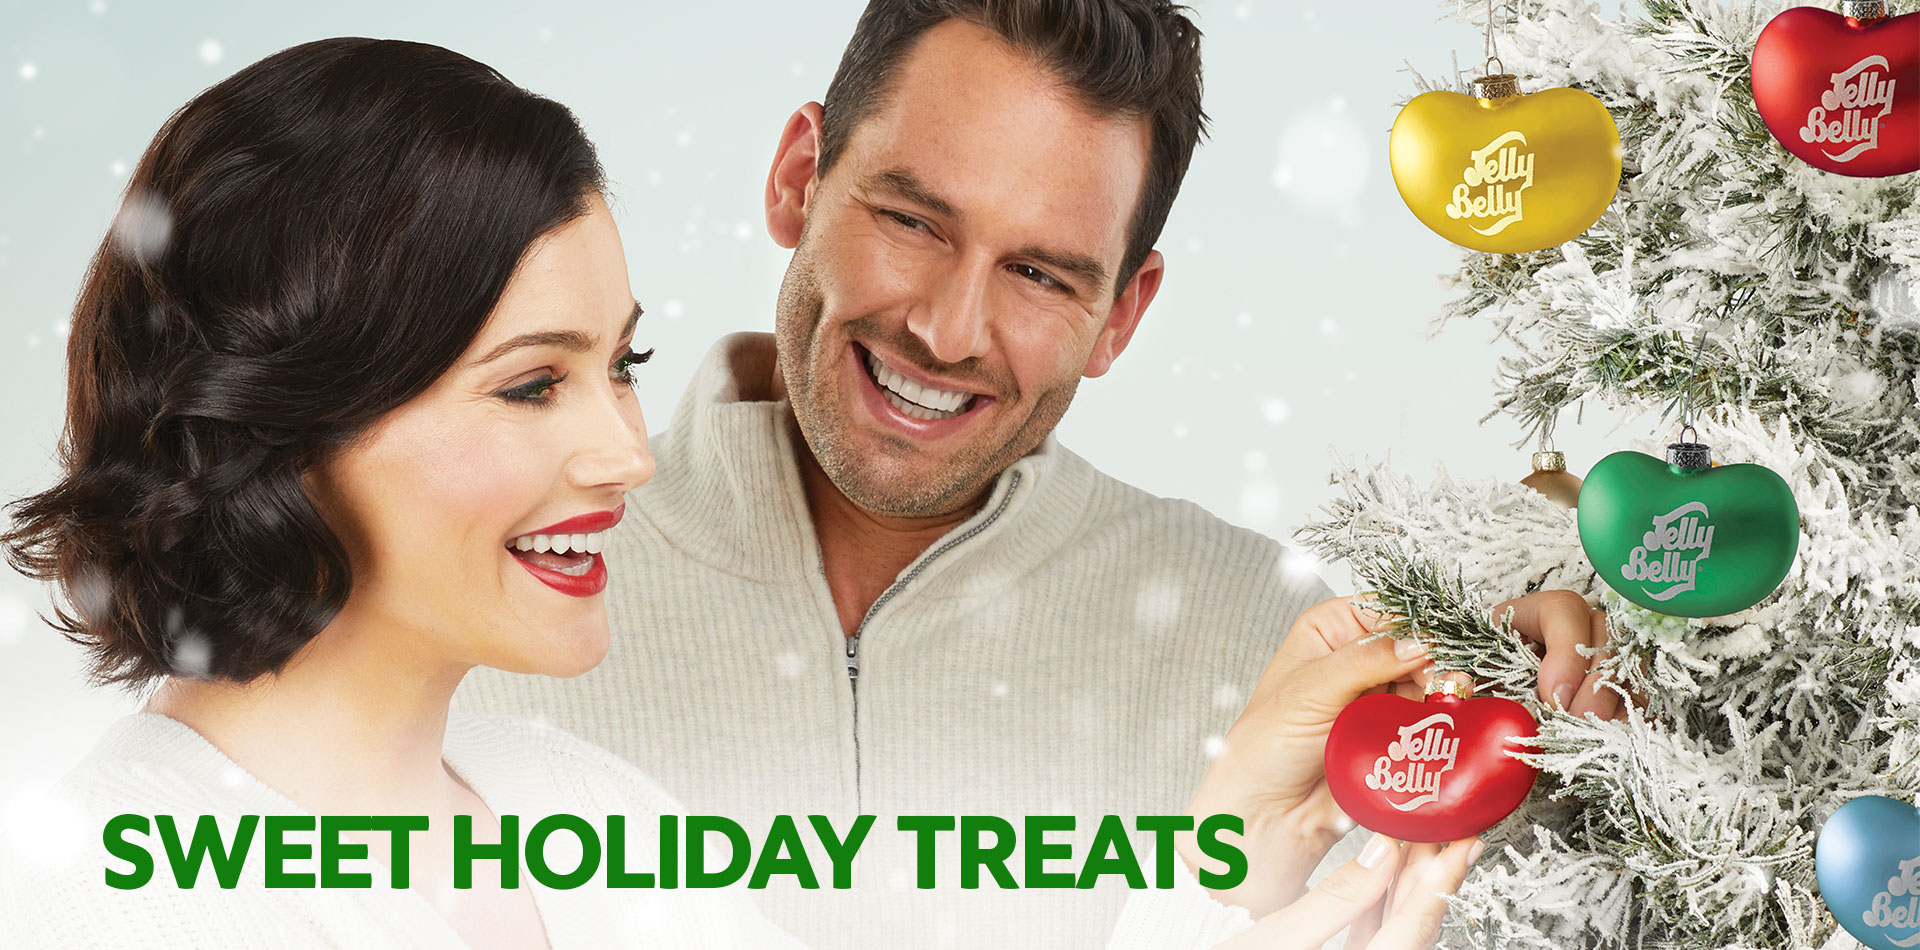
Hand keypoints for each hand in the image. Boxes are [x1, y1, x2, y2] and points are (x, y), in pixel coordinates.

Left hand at [1181, 590, 1617, 916]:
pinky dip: (1442, 724)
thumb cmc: (1264, 746)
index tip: (1435, 646)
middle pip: (1418, 647)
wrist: (1266, 812)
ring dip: (1443, 695)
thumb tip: (1417, 641)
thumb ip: (1366, 661)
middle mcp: (1356, 658)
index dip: (1416, 625)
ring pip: (1430, 684)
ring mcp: (1377, 696)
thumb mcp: (1311, 689)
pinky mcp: (1393, 733)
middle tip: (1446, 684)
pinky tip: (1446, 729)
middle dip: (1436, 664)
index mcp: (1329, 631)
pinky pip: (1429, 721)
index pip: (1388, 610)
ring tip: (1448, 707)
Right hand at [1215, 832, 1484, 949]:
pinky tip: (1378, 872)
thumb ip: (1334, 899)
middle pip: (1411, 926)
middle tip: (1450, 831)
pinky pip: (1372, 930)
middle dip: (1431, 876)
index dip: (1441, 882)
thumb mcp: (1276, 938)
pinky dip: (1380, 900)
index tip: (1461, 845)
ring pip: (1394, 926)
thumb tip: (1380, 854)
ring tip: (1419, 840)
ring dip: (1406, 885)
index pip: (1413, 929)